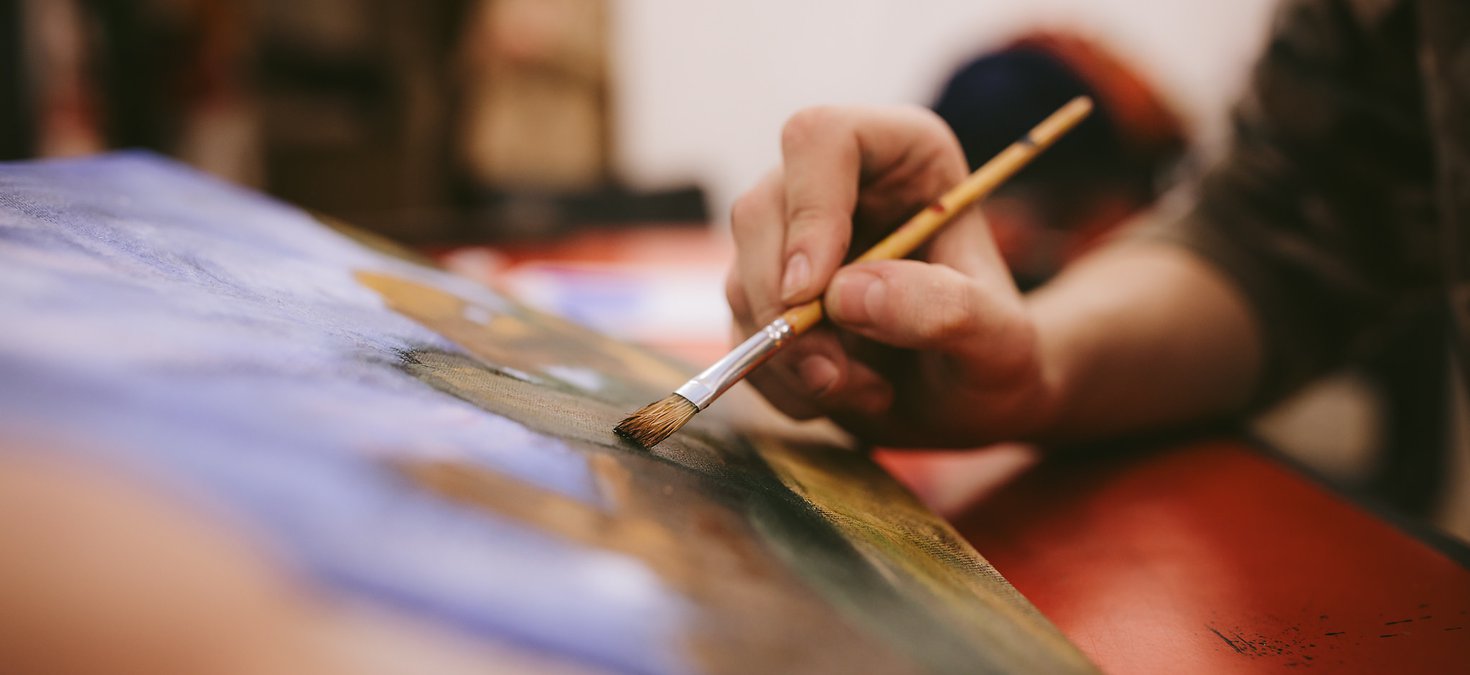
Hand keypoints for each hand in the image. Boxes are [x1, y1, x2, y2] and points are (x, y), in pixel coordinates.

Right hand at [726, 105, 1056, 446]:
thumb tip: (844, 294)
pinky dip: (779, 381)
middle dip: (783, 306)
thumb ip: (944, 310)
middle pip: (759, 210)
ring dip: (789, 356)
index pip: (823, 138)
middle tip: (832, 375)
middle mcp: (836, 185)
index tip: (809, 292)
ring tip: (865, 390)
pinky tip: (839, 395)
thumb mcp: (999, 343)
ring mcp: (791, 240)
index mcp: (902, 156)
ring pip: (742, 278)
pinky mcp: (767, 296)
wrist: (967, 405)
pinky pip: (740, 332)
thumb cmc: (993, 359)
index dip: (808, 210)